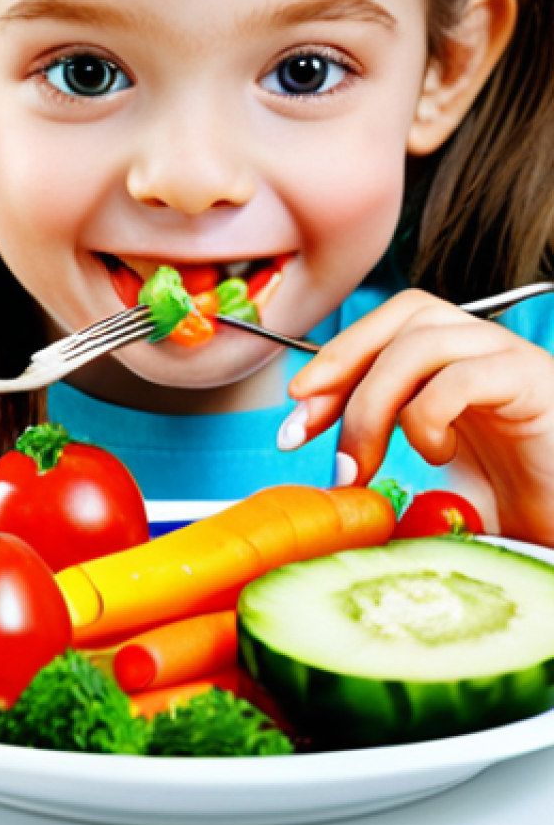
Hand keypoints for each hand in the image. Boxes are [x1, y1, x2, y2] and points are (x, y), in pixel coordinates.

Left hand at [286, 289, 553, 545]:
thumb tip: (325, 473)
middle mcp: (484, 351)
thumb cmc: (520, 508)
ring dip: (372, 403)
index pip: (386, 328)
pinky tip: (436, 455)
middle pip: (401, 317)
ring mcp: (511, 361)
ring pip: (421, 342)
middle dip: (338, 370)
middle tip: (304, 431)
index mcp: (457, 363)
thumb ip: (389, 466)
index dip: (332, 362)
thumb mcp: (439, 484)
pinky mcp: (537, 383)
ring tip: (362, 463)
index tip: (294, 418)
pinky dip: (428, 415)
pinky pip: (463, 376)